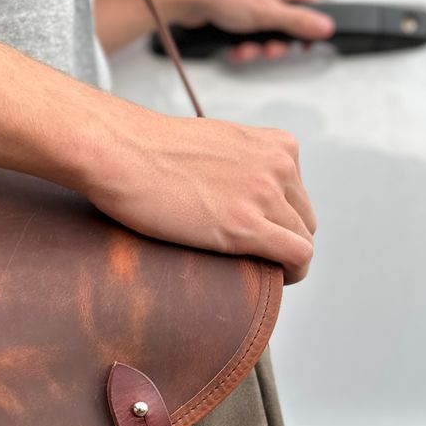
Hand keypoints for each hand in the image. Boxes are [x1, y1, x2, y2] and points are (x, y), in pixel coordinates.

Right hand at [80, 103, 313, 282]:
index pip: (299, 194)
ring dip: (284, 261)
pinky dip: (293, 274)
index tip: (261, 237)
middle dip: (284, 240)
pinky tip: (277, 282)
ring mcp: (265, 195)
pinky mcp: (245, 226)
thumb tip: (227, 192)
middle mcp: (280, 165)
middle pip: (304, 220)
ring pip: (303, 241)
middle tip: (253, 259)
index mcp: (276, 144)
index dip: (282, 222)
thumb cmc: (148, 151)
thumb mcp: (212, 144)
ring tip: (256, 273)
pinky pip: (297, 256)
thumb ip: (234, 164)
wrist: (121, 151)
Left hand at [163, 0, 334, 59]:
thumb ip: (297, 21)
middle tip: (267, 51)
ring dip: (255, 48)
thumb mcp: (267, 12)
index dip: (309, 29)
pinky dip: (241, 45)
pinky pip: (246, 34)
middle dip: (275, 44)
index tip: (305, 47)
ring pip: (264, 34)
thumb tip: (326, 26)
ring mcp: (252, 1)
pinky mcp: (235, 13)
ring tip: (244, 50)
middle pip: (285, 25)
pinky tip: (234, 48)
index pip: (310, 6)